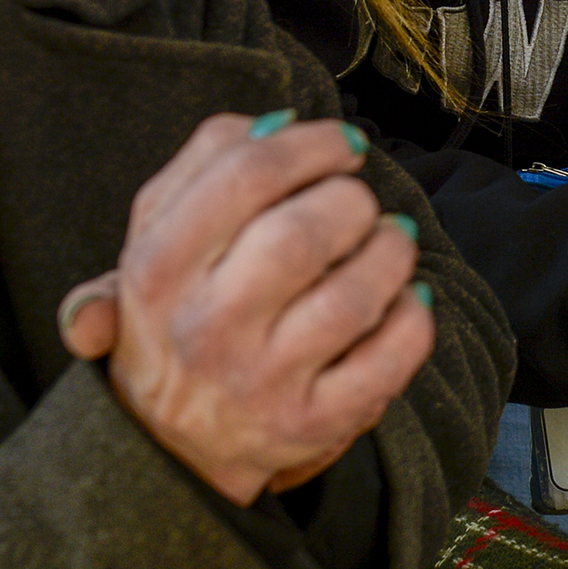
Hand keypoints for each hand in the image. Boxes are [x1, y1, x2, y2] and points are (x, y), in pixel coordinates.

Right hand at [58, 113, 433, 503]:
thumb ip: (201, 166)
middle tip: (357, 201)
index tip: (342, 144)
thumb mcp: (154, 241)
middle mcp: (203, 329)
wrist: (168, 446)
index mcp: (157, 269)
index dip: (312, 144)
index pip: (245, 175)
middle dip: (351, 199)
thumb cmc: (178, 315)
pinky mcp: (311, 424)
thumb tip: (279, 122)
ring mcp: (259, 382)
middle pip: (302, 233)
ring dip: (391, 252)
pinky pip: (389, 360)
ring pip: (354, 297)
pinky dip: (413, 317)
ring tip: (388, 241)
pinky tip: (404, 298)